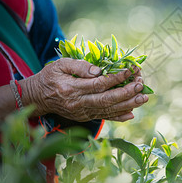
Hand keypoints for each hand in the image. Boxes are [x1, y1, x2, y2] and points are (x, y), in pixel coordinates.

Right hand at [21, 58, 148, 121]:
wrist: (38, 97)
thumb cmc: (50, 77)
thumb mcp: (60, 65)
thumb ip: (79, 66)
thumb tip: (99, 70)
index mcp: (71, 88)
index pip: (98, 84)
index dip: (115, 78)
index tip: (129, 70)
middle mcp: (78, 103)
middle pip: (106, 99)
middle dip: (126, 93)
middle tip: (141, 86)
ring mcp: (82, 112)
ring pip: (108, 110)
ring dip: (127, 105)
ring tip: (143, 98)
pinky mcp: (85, 116)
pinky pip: (103, 117)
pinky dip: (118, 117)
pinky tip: (131, 114)